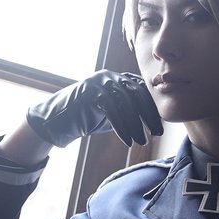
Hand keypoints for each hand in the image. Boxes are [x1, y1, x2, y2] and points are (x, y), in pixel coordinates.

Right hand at [26, 70, 162, 147]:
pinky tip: (127, 141)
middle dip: (149, 116)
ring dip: (136, 125)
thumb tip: (154, 118)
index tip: (161, 126)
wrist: (57, 121)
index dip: (153, 107)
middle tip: (158, 134)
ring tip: (141, 142)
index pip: (142, 89)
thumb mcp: (112, 111)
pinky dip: (121, 128)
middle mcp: (108, 76)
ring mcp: (98, 84)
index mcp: (117, 77)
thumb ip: (129, 109)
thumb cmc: (87, 118)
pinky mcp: (89, 94)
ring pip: (125, 104)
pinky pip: (111, 111)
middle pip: (136, 94)